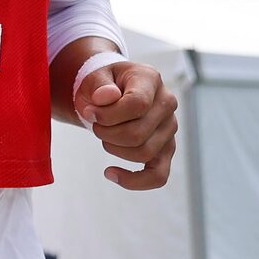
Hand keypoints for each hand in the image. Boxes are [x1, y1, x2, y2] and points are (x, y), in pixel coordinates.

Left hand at [76, 61, 178, 190]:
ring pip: (143, 154)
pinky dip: (134, 181)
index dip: (108, 114)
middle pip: (138, 134)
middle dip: (106, 134)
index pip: (137, 105)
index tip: (89, 112)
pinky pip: (158, 176)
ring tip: (103, 136)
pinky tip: (110, 173)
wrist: (111, 92)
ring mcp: (169, 128)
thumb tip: (106, 97)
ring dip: (114, 149)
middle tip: (94, 125)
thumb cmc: (103, 85)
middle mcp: (167, 104)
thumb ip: (98, 84)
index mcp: (151, 80)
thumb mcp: (95, 76)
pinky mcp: (165, 149)